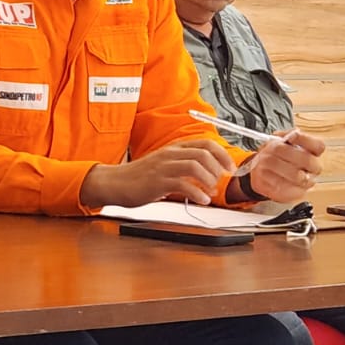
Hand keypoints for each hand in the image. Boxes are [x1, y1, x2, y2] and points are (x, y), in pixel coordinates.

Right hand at [81, 139, 235, 207]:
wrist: (115, 183)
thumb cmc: (139, 177)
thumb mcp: (163, 164)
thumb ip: (182, 164)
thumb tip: (207, 172)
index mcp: (173, 149)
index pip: (205, 144)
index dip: (222, 154)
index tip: (230, 167)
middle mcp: (170, 155)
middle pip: (203, 153)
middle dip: (218, 167)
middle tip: (222, 180)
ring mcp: (164, 168)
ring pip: (195, 166)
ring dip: (209, 180)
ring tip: (211, 191)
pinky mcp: (158, 182)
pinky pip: (184, 185)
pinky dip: (198, 193)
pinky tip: (202, 200)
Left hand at [244, 130, 325, 203]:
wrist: (264, 173)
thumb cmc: (274, 156)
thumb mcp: (277, 141)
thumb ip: (283, 136)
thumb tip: (286, 135)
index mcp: (312, 153)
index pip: (318, 146)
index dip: (305, 140)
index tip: (291, 137)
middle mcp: (313, 168)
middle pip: (307, 160)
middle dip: (286, 152)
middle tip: (272, 149)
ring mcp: (305, 182)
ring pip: (296, 175)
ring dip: (276, 166)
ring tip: (264, 161)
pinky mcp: (295, 194)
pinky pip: (285, 188)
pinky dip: (271, 179)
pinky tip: (264, 174)